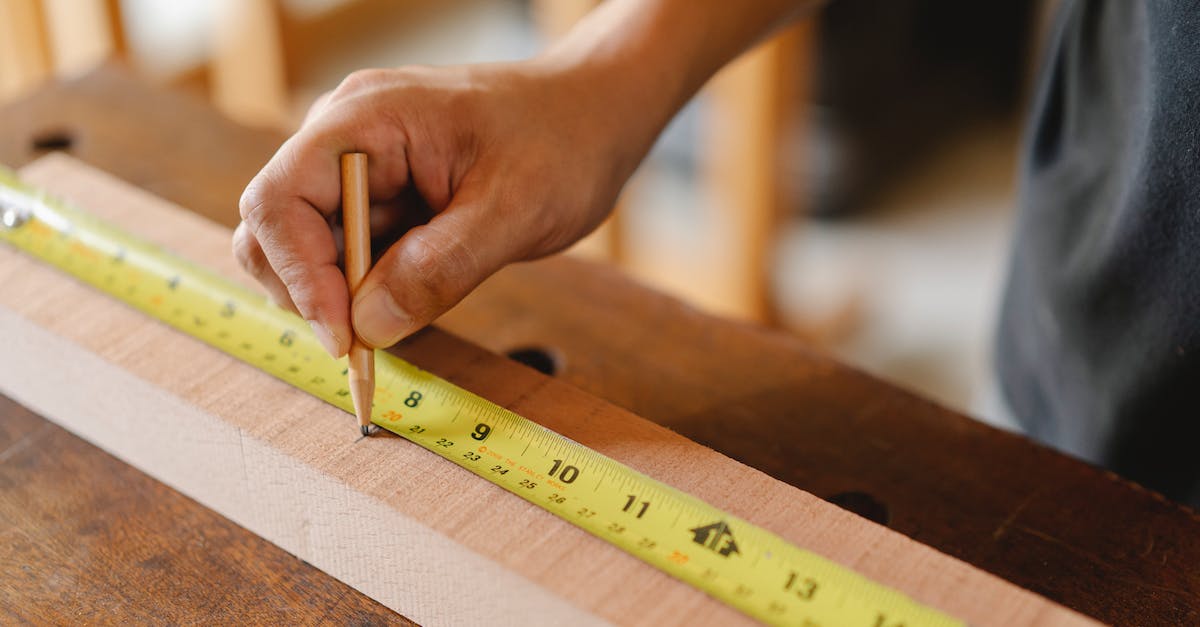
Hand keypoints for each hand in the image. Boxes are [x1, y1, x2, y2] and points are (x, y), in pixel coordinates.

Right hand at [233, 60, 641, 355]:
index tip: (344, 335)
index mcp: (367, 120)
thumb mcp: (515, 211)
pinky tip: (416, 294)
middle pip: (276, 228)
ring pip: (308, 247)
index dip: (297, 275)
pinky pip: (348, 251)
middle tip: (372, 336)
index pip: (278, 200)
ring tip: (409, 308)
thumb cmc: (564, 141)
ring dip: (342, 294)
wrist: (596, 115)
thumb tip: (368, 326)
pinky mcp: (382, 194)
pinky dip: (367, 288)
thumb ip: (441, 268)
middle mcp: (347, 137)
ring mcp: (362, 166)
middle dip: (313, 290)